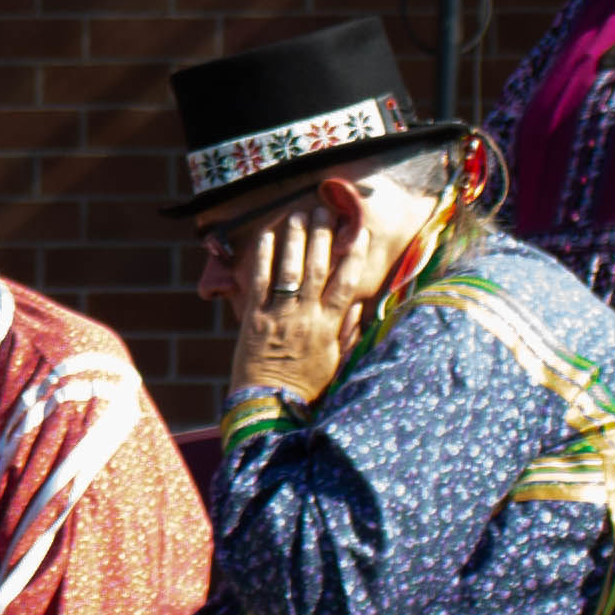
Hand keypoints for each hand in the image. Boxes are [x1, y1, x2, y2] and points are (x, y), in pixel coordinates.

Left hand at [225, 207, 355, 404]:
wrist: (269, 404)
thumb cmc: (304, 385)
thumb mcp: (335, 360)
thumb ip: (346, 331)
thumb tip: (359, 305)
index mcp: (329, 327)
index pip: (346, 284)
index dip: (355, 256)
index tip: (359, 232)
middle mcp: (306, 316)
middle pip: (318, 268)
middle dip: (323, 236)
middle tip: (324, 210)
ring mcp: (279, 315)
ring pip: (290, 269)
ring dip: (295, 238)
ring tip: (297, 213)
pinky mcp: (254, 318)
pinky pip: (259, 281)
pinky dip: (263, 257)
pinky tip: (266, 235)